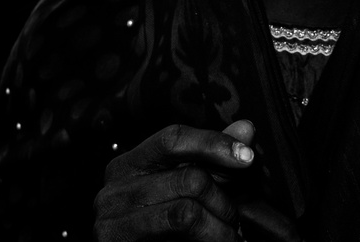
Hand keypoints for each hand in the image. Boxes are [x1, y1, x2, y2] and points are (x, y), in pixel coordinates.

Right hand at [94, 120, 255, 240]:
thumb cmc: (164, 228)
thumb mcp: (187, 186)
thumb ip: (212, 157)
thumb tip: (246, 127)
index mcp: (128, 165)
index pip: (173, 138)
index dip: (214, 143)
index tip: (247, 158)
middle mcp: (114, 189)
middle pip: (189, 178)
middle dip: (224, 200)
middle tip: (234, 218)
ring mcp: (111, 221)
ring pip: (187, 210)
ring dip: (220, 226)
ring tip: (230, 235)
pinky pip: (178, 231)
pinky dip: (209, 238)